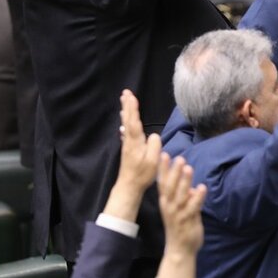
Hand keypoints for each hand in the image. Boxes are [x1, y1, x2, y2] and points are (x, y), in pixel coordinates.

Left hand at [103, 90, 161, 221]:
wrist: (129, 185)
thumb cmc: (142, 174)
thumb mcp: (153, 161)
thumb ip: (154, 145)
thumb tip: (153, 135)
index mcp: (136, 142)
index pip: (134, 121)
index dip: (133, 109)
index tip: (131, 96)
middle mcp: (129, 140)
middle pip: (128, 119)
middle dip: (127, 105)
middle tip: (125, 92)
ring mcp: (127, 144)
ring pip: (126, 123)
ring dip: (126, 110)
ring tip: (124, 100)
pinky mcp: (127, 148)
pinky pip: (126, 129)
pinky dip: (126, 121)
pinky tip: (124, 120)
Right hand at [158, 153, 206, 257]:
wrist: (179, 250)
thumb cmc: (179, 227)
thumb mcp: (179, 210)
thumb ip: (184, 197)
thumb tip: (192, 188)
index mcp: (165, 201)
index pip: (162, 182)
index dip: (163, 169)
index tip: (164, 154)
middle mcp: (169, 206)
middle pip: (170, 186)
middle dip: (174, 171)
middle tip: (179, 158)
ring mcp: (177, 214)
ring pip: (180, 195)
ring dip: (184, 181)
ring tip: (188, 168)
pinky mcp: (187, 221)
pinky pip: (193, 208)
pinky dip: (197, 197)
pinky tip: (202, 188)